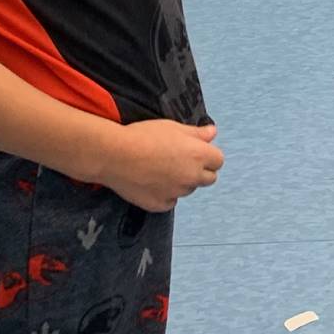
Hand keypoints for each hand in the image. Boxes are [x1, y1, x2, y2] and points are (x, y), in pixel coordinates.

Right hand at [98, 119, 224, 212]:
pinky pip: (170, 201)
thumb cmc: (144, 136)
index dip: (208, 156)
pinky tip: (151, 182)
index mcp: (199, 156)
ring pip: (187, 189)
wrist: (115, 155)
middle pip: (208, 179)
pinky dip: (165, 194)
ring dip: (182, 182)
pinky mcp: (160, 205)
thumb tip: (213, 133)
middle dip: (199, 171)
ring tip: (161, 170)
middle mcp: (192, 177)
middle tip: (180, 162)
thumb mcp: (174, 127)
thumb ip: (197, 133)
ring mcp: (176, 193)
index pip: (218, 161)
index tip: (196, 152)